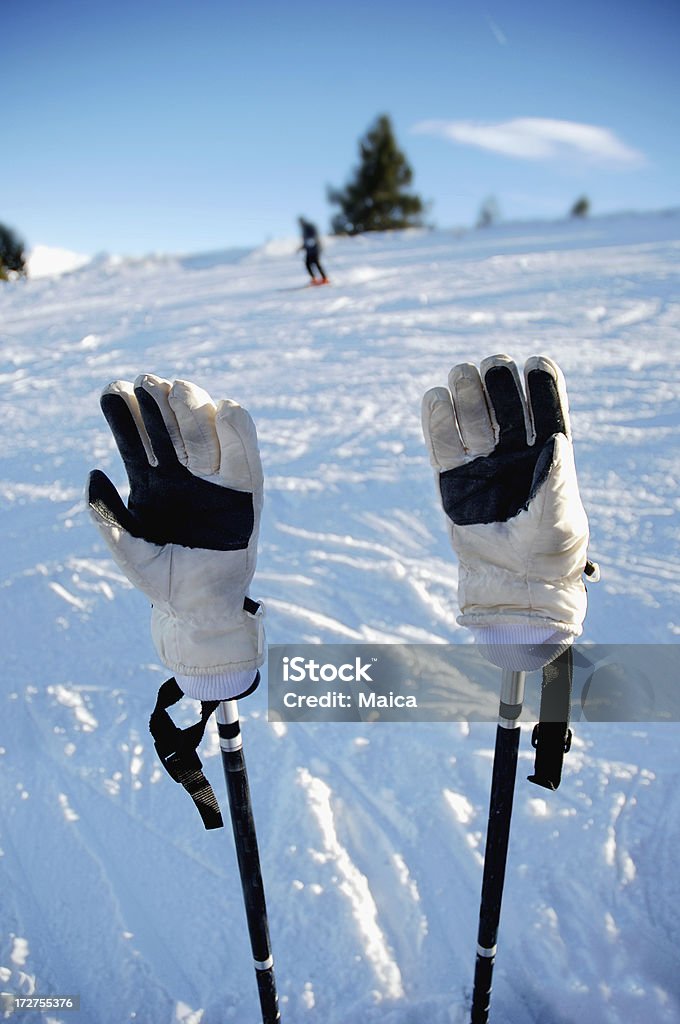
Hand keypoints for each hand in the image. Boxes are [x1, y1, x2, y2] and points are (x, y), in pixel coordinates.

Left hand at [88, 373, 263, 696]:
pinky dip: (240, 430)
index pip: (137, 439)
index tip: (114, 390)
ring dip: (193, 409)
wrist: (202, 608)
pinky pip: (246, 454)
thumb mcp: (131, 552)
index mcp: (153, 483)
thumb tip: (92, 475)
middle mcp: (184, 475)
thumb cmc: (164, 581)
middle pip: (172, 428)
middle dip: (160, 404)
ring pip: (206, 432)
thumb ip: (109, 517)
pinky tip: (227, 409)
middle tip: (150, 382)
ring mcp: (216, 480)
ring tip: (178, 390)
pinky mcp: (247, 490)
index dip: (126, 414)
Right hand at [422, 354, 588, 640]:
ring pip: (471, 414)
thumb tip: (555, 440)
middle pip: (503, 403)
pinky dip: (436, 419)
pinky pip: (441, 443)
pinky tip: (436, 397)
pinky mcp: (452, 479)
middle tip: (493, 368)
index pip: (544, 408)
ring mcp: (481, 463)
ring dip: (466, 390)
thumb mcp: (561, 517)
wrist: (512, 583)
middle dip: (497, 381)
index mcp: (548, 453)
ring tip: (461, 374)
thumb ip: (556, 480)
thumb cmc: (548, 552)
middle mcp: (513, 452)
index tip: (535, 365)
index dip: (541, 383)